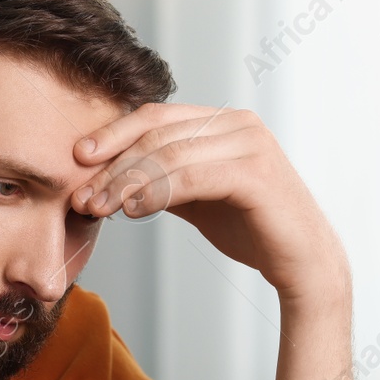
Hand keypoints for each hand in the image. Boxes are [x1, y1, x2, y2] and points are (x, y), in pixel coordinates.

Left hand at [69, 105, 349, 303]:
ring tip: (98, 207)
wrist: (302, 262)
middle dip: (112, 165)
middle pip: (157, 134)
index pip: (155, 117)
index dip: (112, 134)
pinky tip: (132, 210)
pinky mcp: (256, 174)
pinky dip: (156, 192)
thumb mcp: (197, 196)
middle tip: (81, 195)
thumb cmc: (251, 227)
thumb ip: (162, 179)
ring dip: (126, 182)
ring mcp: (250, 144)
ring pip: (169, 154)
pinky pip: (192, 177)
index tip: (77, 159)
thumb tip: (109, 177)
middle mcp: (238, 123)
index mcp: (223, 121)